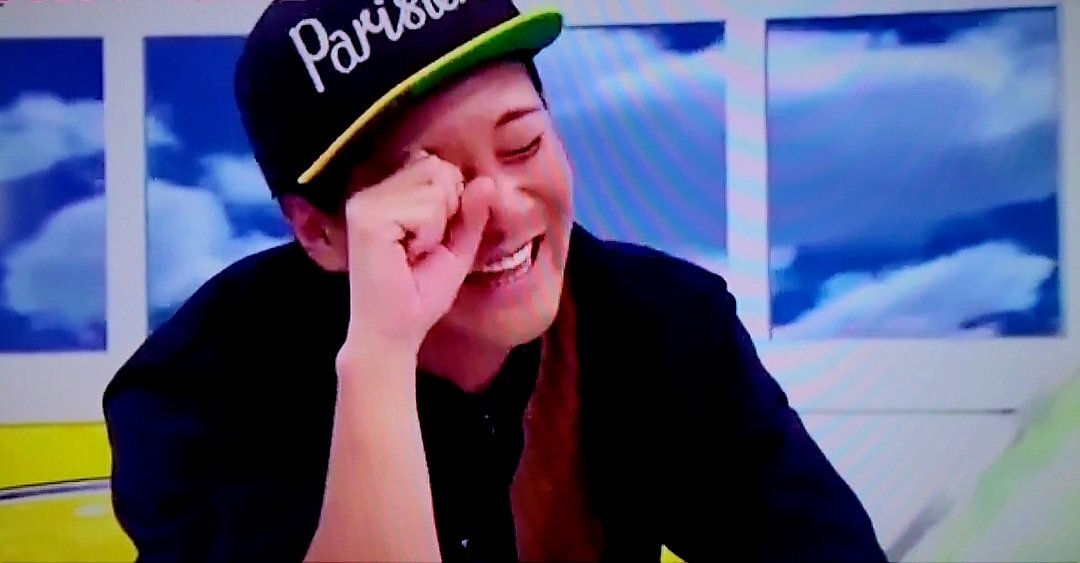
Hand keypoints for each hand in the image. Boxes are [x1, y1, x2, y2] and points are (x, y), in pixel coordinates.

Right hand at [337, 149, 494, 365]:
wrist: (394, 334)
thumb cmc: (420, 294)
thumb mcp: (457, 248)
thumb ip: (471, 213)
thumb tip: (486, 180)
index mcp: (387, 194)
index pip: (437, 165)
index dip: (451, 201)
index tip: (431, 239)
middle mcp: (371, 191)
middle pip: (438, 168)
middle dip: (447, 210)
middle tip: (423, 247)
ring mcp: (366, 202)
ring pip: (436, 187)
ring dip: (437, 227)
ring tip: (414, 253)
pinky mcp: (367, 218)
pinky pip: (427, 209)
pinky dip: (429, 236)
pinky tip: (407, 256)